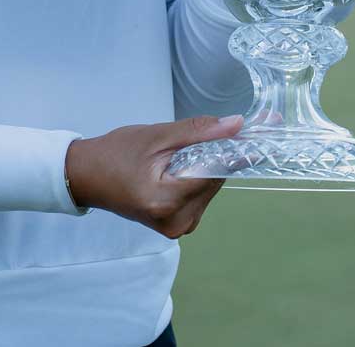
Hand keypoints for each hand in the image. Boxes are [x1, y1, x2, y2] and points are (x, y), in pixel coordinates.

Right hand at [65, 115, 247, 237]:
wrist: (86, 176)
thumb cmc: (115, 153)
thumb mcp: (157, 135)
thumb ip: (198, 132)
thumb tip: (238, 125)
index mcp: (167, 201)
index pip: (217, 171)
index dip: (242, 147)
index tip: (267, 127)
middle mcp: (177, 222)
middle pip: (216, 179)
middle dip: (217, 153)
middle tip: (198, 134)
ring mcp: (178, 228)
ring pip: (211, 186)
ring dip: (206, 165)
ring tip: (172, 154)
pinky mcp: (177, 227)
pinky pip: (201, 195)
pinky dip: (197, 176)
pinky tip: (176, 167)